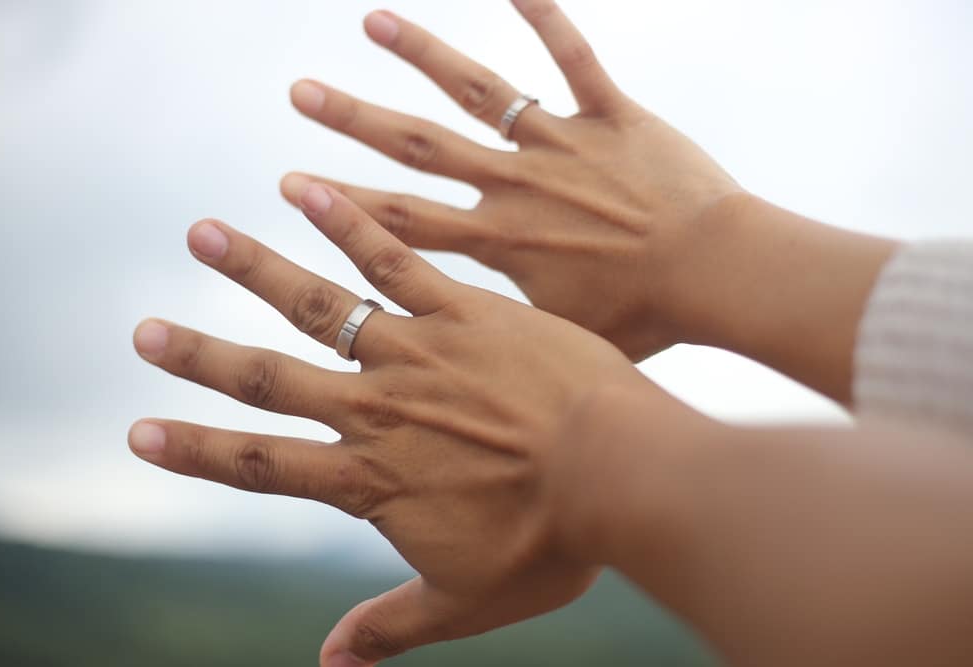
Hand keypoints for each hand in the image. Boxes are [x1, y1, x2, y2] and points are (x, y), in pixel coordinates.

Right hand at [129, 183, 671, 664]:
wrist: (622, 476)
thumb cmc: (554, 543)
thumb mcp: (468, 601)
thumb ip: (391, 627)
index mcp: (373, 480)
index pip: (265, 465)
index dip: (198, 452)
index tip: (142, 431)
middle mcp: (378, 411)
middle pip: (271, 381)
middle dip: (200, 357)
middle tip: (143, 329)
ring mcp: (417, 354)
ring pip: (319, 306)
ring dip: (255, 269)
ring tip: (204, 233)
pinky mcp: (464, 311)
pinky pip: (395, 260)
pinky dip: (347, 222)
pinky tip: (307, 186)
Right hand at [280, 0, 743, 360]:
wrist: (719, 276)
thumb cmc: (648, 319)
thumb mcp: (563, 338)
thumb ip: (507, 332)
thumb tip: (469, 349)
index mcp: (501, 242)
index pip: (405, 219)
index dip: (344, 203)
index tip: (293, 182)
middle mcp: (517, 184)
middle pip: (420, 147)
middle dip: (354, 120)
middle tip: (301, 91)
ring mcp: (562, 144)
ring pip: (482, 91)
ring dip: (425, 55)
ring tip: (375, 24)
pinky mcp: (612, 117)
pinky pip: (574, 58)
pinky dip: (546, 16)